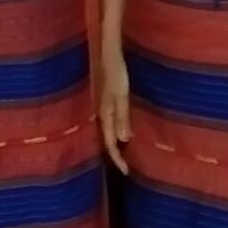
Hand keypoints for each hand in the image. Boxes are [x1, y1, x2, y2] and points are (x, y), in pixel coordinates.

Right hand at [99, 55, 132, 173]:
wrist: (108, 54)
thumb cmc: (116, 73)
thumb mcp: (121, 96)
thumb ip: (122, 117)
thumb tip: (124, 140)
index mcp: (104, 115)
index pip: (110, 144)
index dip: (117, 159)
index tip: (126, 172)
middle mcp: (101, 113)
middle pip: (107, 140)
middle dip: (115, 155)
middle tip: (126, 167)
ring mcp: (103, 107)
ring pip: (108, 131)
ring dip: (116, 143)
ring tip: (125, 154)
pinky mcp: (107, 100)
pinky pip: (111, 121)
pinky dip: (117, 130)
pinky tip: (123, 131)